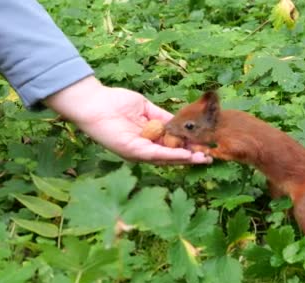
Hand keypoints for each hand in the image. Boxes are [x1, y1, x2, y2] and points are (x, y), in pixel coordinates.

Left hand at [45, 76, 211, 163]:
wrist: (94, 101)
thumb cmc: (116, 102)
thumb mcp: (146, 108)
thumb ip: (163, 117)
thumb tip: (181, 124)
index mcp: (148, 139)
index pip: (172, 146)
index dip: (189, 147)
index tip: (205, 146)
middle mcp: (144, 149)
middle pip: (172, 157)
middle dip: (192, 157)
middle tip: (210, 157)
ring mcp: (138, 152)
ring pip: (166, 159)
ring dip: (186, 159)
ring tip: (203, 158)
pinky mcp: (132, 151)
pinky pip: (155, 154)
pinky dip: (171, 155)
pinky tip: (186, 154)